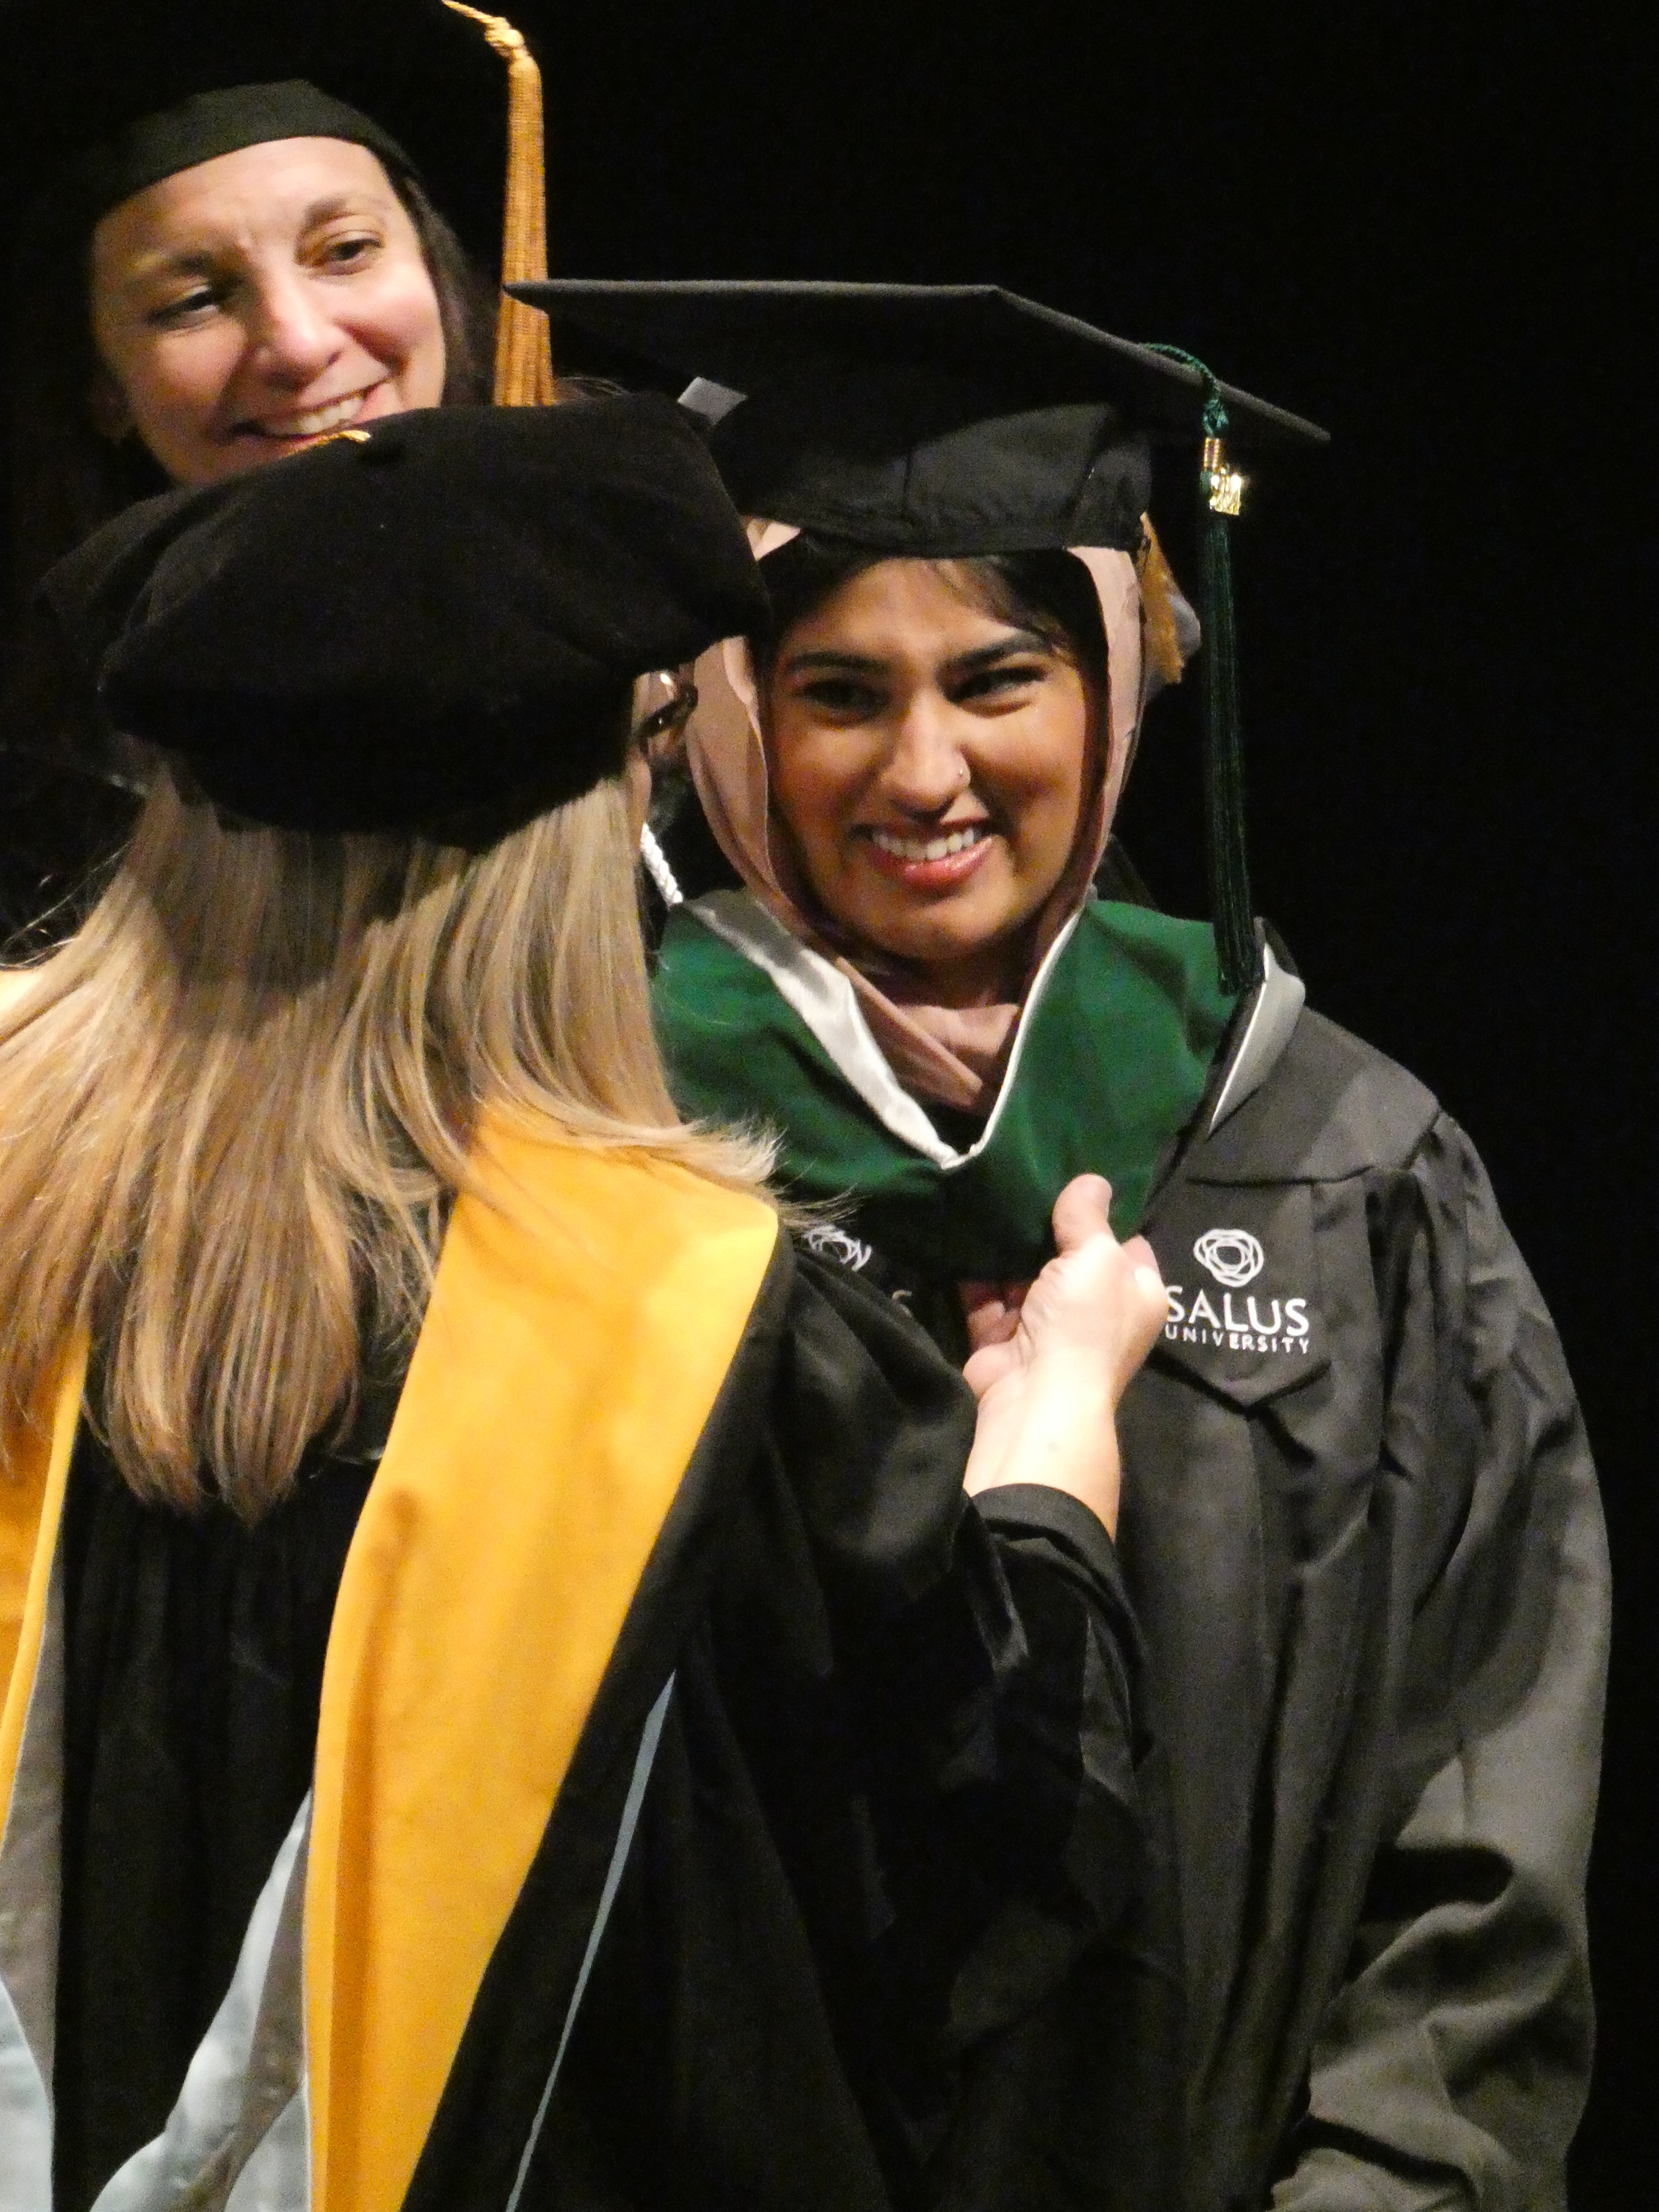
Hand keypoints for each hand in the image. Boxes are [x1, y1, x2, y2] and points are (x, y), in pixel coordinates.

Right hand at [960, 1175, 1166, 1534]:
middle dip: (1048, 1224)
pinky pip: (986, 1297)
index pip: (1127, 1243)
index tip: (1077, 1177)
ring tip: (988, 1193)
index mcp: (1135, 1294)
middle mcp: (1095, 1311)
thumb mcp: (1098, 1256)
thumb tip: (1093, 1181)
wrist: (1038, 1398)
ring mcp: (1046, 1326)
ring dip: (1006, 1244)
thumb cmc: (1084, 1322)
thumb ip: (1090, 1216)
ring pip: (1024, 1274)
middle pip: (1071, 1257)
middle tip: (1023, 1174)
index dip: (1106, 1212)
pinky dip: (973, 1271)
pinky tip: (961, 1231)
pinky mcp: (1002, 1338)